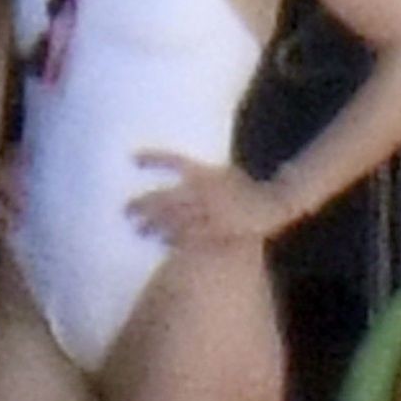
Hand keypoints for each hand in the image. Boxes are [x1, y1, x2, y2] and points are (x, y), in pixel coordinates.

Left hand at [125, 152, 289, 245]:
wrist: (274, 203)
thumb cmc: (247, 188)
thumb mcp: (225, 173)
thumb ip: (201, 173)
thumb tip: (179, 172)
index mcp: (207, 171)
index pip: (175, 160)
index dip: (154, 158)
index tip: (132, 158)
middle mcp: (206, 189)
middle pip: (166, 195)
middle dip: (142, 204)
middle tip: (125, 211)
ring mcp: (211, 209)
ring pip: (173, 218)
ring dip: (152, 224)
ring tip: (138, 229)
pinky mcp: (217, 228)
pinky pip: (189, 235)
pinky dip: (173, 239)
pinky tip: (161, 242)